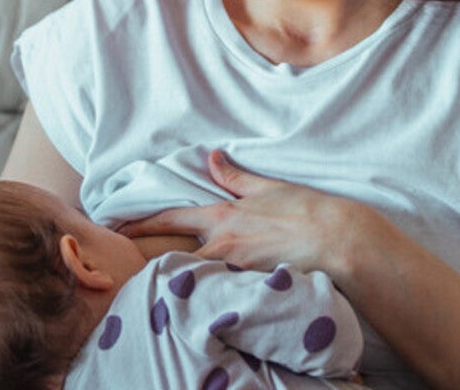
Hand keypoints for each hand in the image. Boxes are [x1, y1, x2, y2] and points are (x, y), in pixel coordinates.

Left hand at [117, 150, 393, 277]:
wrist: (340, 240)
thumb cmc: (309, 210)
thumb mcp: (269, 187)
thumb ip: (236, 177)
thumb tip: (214, 156)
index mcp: (223, 216)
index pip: (171, 218)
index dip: (142, 224)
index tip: (119, 228)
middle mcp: (222, 244)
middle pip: (173, 256)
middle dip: (153, 262)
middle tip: (130, 270)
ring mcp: (233, 269)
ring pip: (193, 278)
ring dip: (179, 281)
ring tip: (162, 288)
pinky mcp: (249, 288)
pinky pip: (218, 294)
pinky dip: (207, 296)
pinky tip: (199, 303)